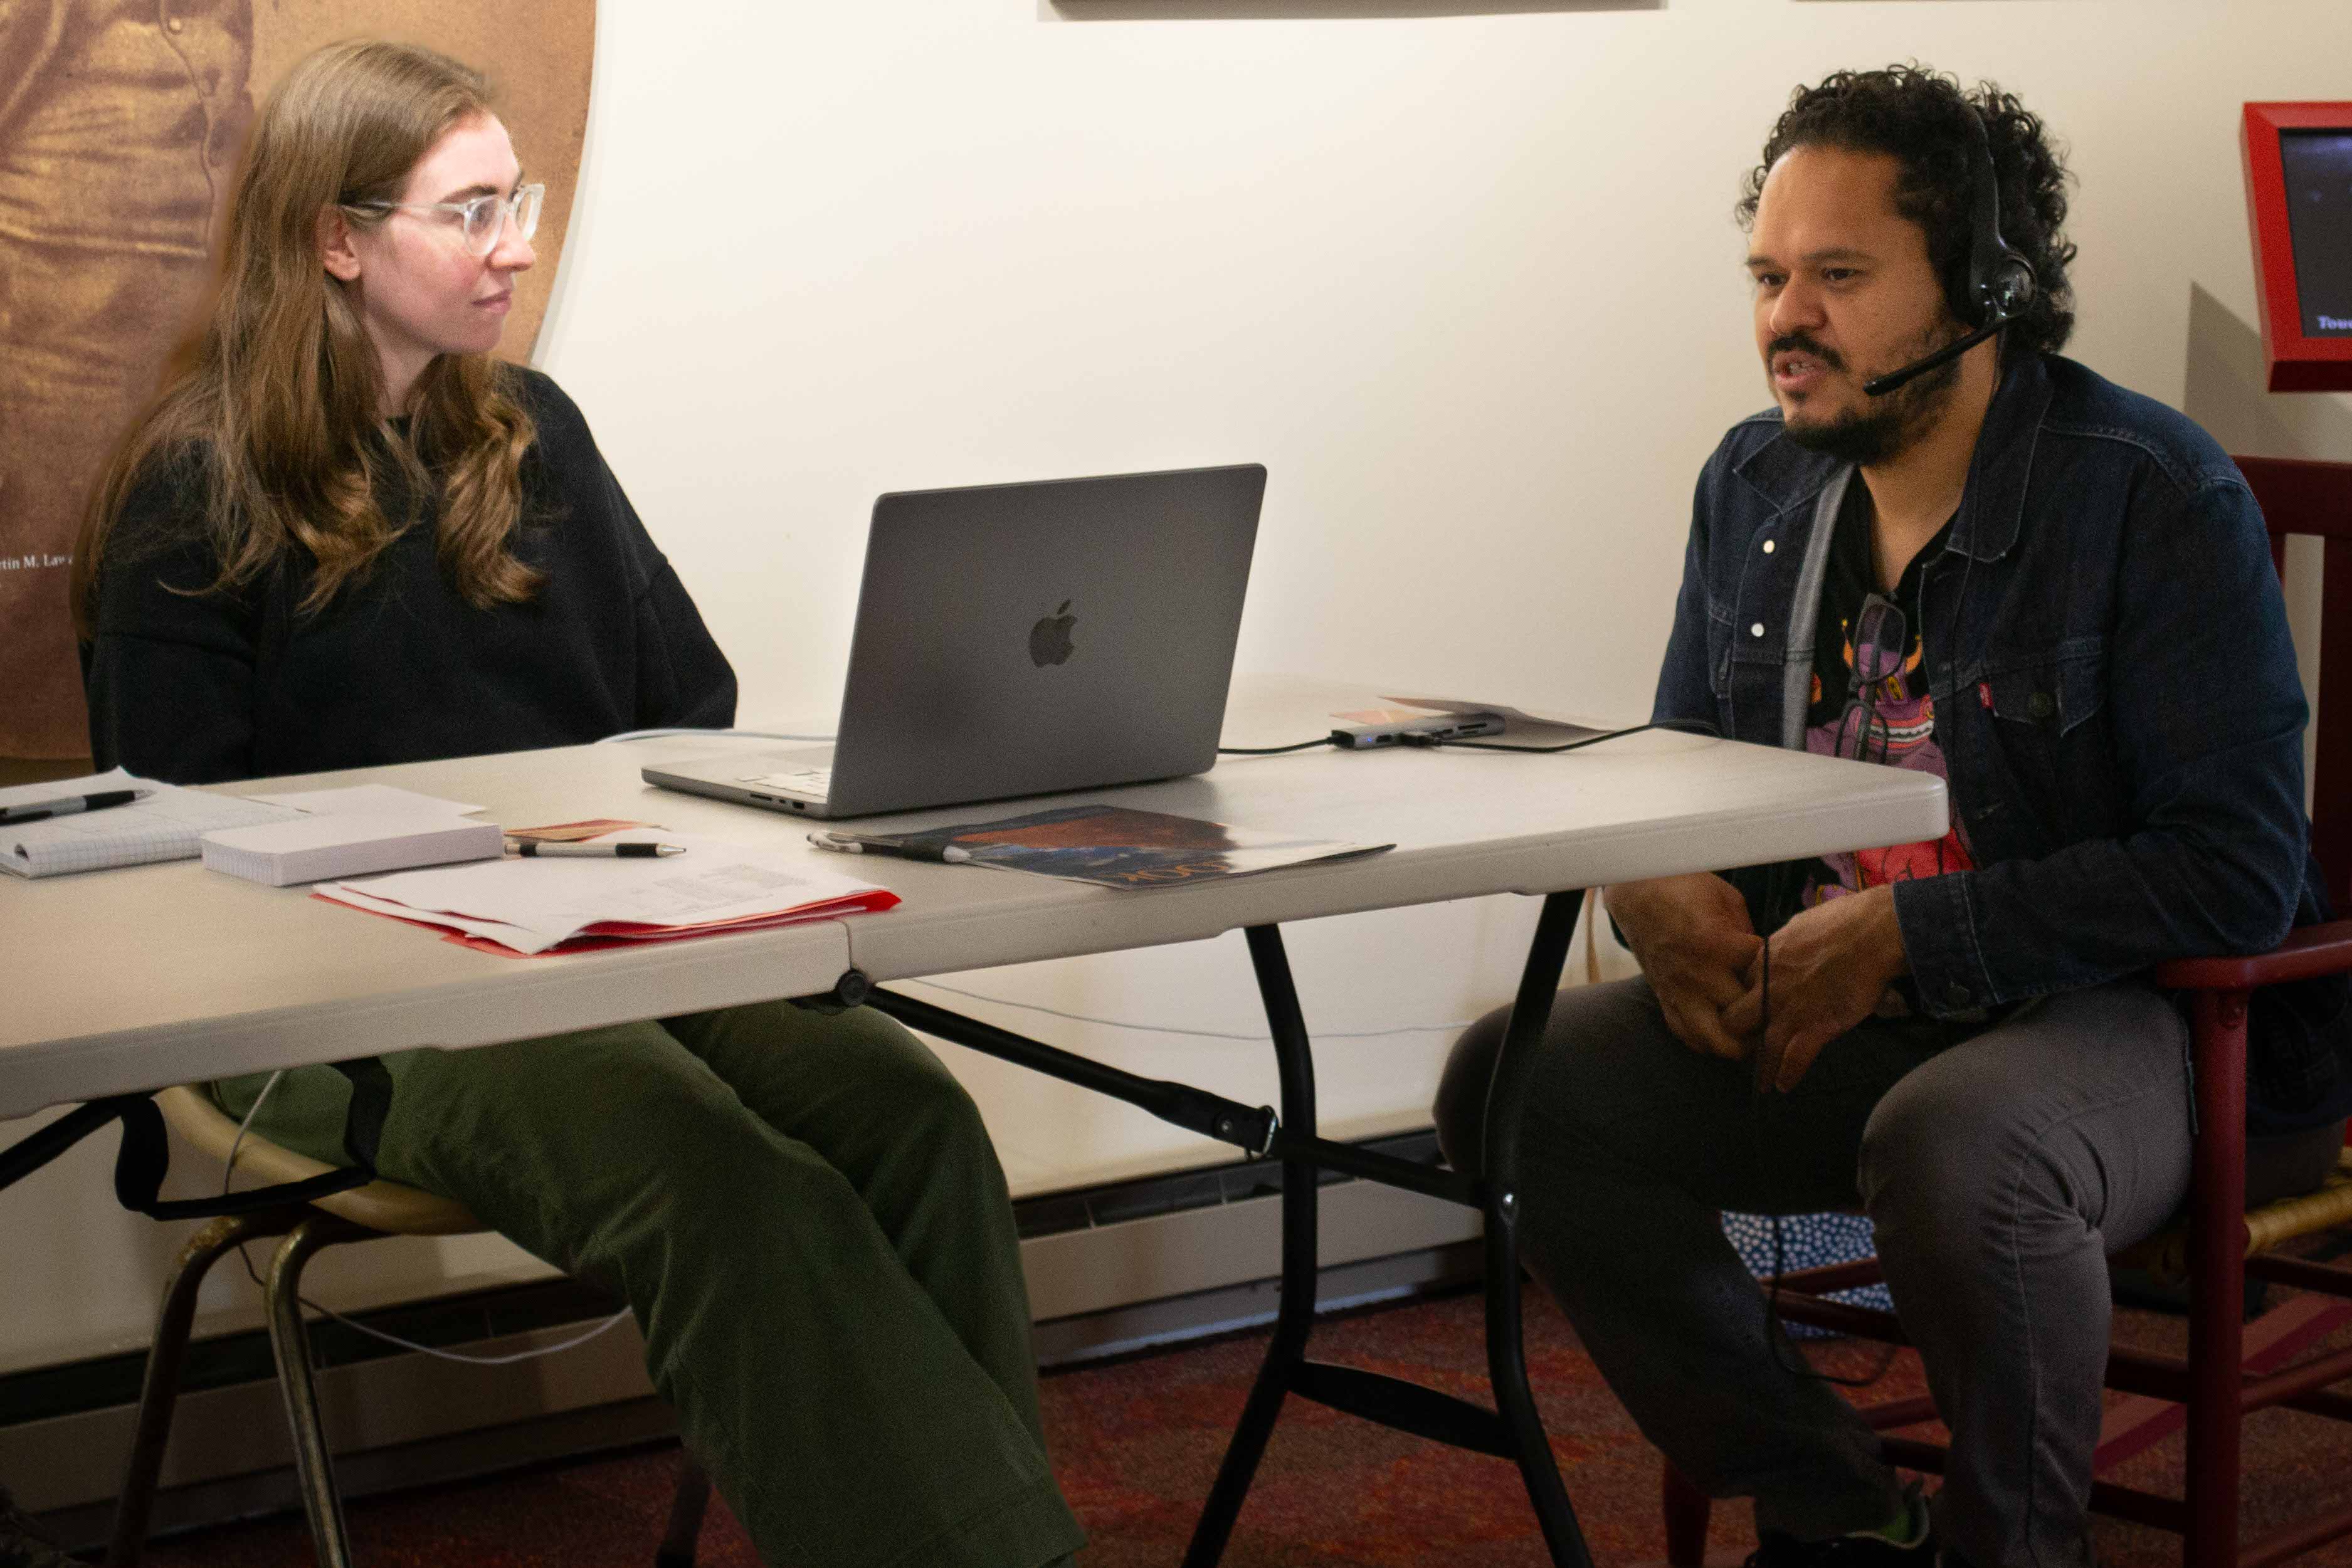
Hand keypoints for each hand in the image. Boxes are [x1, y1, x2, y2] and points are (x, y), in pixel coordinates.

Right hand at [1606, 873, 1763, 1063]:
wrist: (1639, 894)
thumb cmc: (1687, 890)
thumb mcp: (1728, 900)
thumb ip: (1749, 936)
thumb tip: (1767, 963)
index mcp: (1716, 946)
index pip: (1763, 977)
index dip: (1781, 977)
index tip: (1786, 972)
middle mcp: (1697, 977)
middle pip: (1745, 1019)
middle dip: (1766, 1018)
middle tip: (1778, 1009)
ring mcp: (1679, 993)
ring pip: (1716, 1042)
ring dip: (1739, 1042)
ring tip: (1753, 1029)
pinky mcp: (1665, 1001)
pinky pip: (1689, 1038)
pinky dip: (1710, 1041)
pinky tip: (1724, 1029)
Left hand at [1723, 885, 1908, 1092]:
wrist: (1873, 934)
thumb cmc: (1843, 921)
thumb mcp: (1799, 926)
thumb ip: (1785, 945)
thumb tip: (1785, 947)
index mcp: (1765, 960)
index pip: (1739, 987)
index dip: (1742, 1000)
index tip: (1747, 1011)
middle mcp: (1770, 988)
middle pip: (1736, 1020)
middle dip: (1738, 1035)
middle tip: (1747, 1046)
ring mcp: (1791, 1010)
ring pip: (1763, 1047)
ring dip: (1761, 1068)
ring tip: (1761, 1083)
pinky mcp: (1816, 1027)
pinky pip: (1794, 1059)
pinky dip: (1788, 1075)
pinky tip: (1784, 1086)